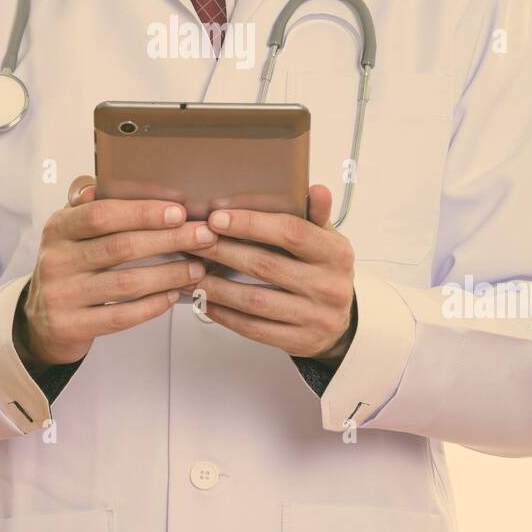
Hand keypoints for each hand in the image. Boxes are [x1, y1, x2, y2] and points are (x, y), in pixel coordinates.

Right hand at [19, 174, 213, 365]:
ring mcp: (62, 296)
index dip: (142, 212)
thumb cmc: (68, 266)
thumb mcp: (68, 231)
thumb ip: (87, 205)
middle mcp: (56, 260)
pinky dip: (152, 306)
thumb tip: (101, 182)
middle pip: (120, 246)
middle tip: (203, 236)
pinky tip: (173, 295)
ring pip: (126, 283)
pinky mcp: (72, 326)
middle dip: (168, 240)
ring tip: (197, 268)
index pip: (101, 215)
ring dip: (168, 274)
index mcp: (58, 228)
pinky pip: (121, 316)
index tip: (179, 211)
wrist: (41, 320)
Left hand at [184, 183, 354, 360]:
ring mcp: (315, 317)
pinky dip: (225, 314)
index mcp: (336, 253)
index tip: (217, 217)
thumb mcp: (325, 240)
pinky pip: (254, 329)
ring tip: (192, 272)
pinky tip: (206, 301)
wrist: (339, 323)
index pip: (291, 233)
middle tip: (193, 241)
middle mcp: (329, 286)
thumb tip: (315, 189)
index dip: (251, 224)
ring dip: (217, 285)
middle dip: (223, 251)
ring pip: (255, 300)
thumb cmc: (323, 270)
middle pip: (266, 265)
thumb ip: (315, 215)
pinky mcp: (299, 342)